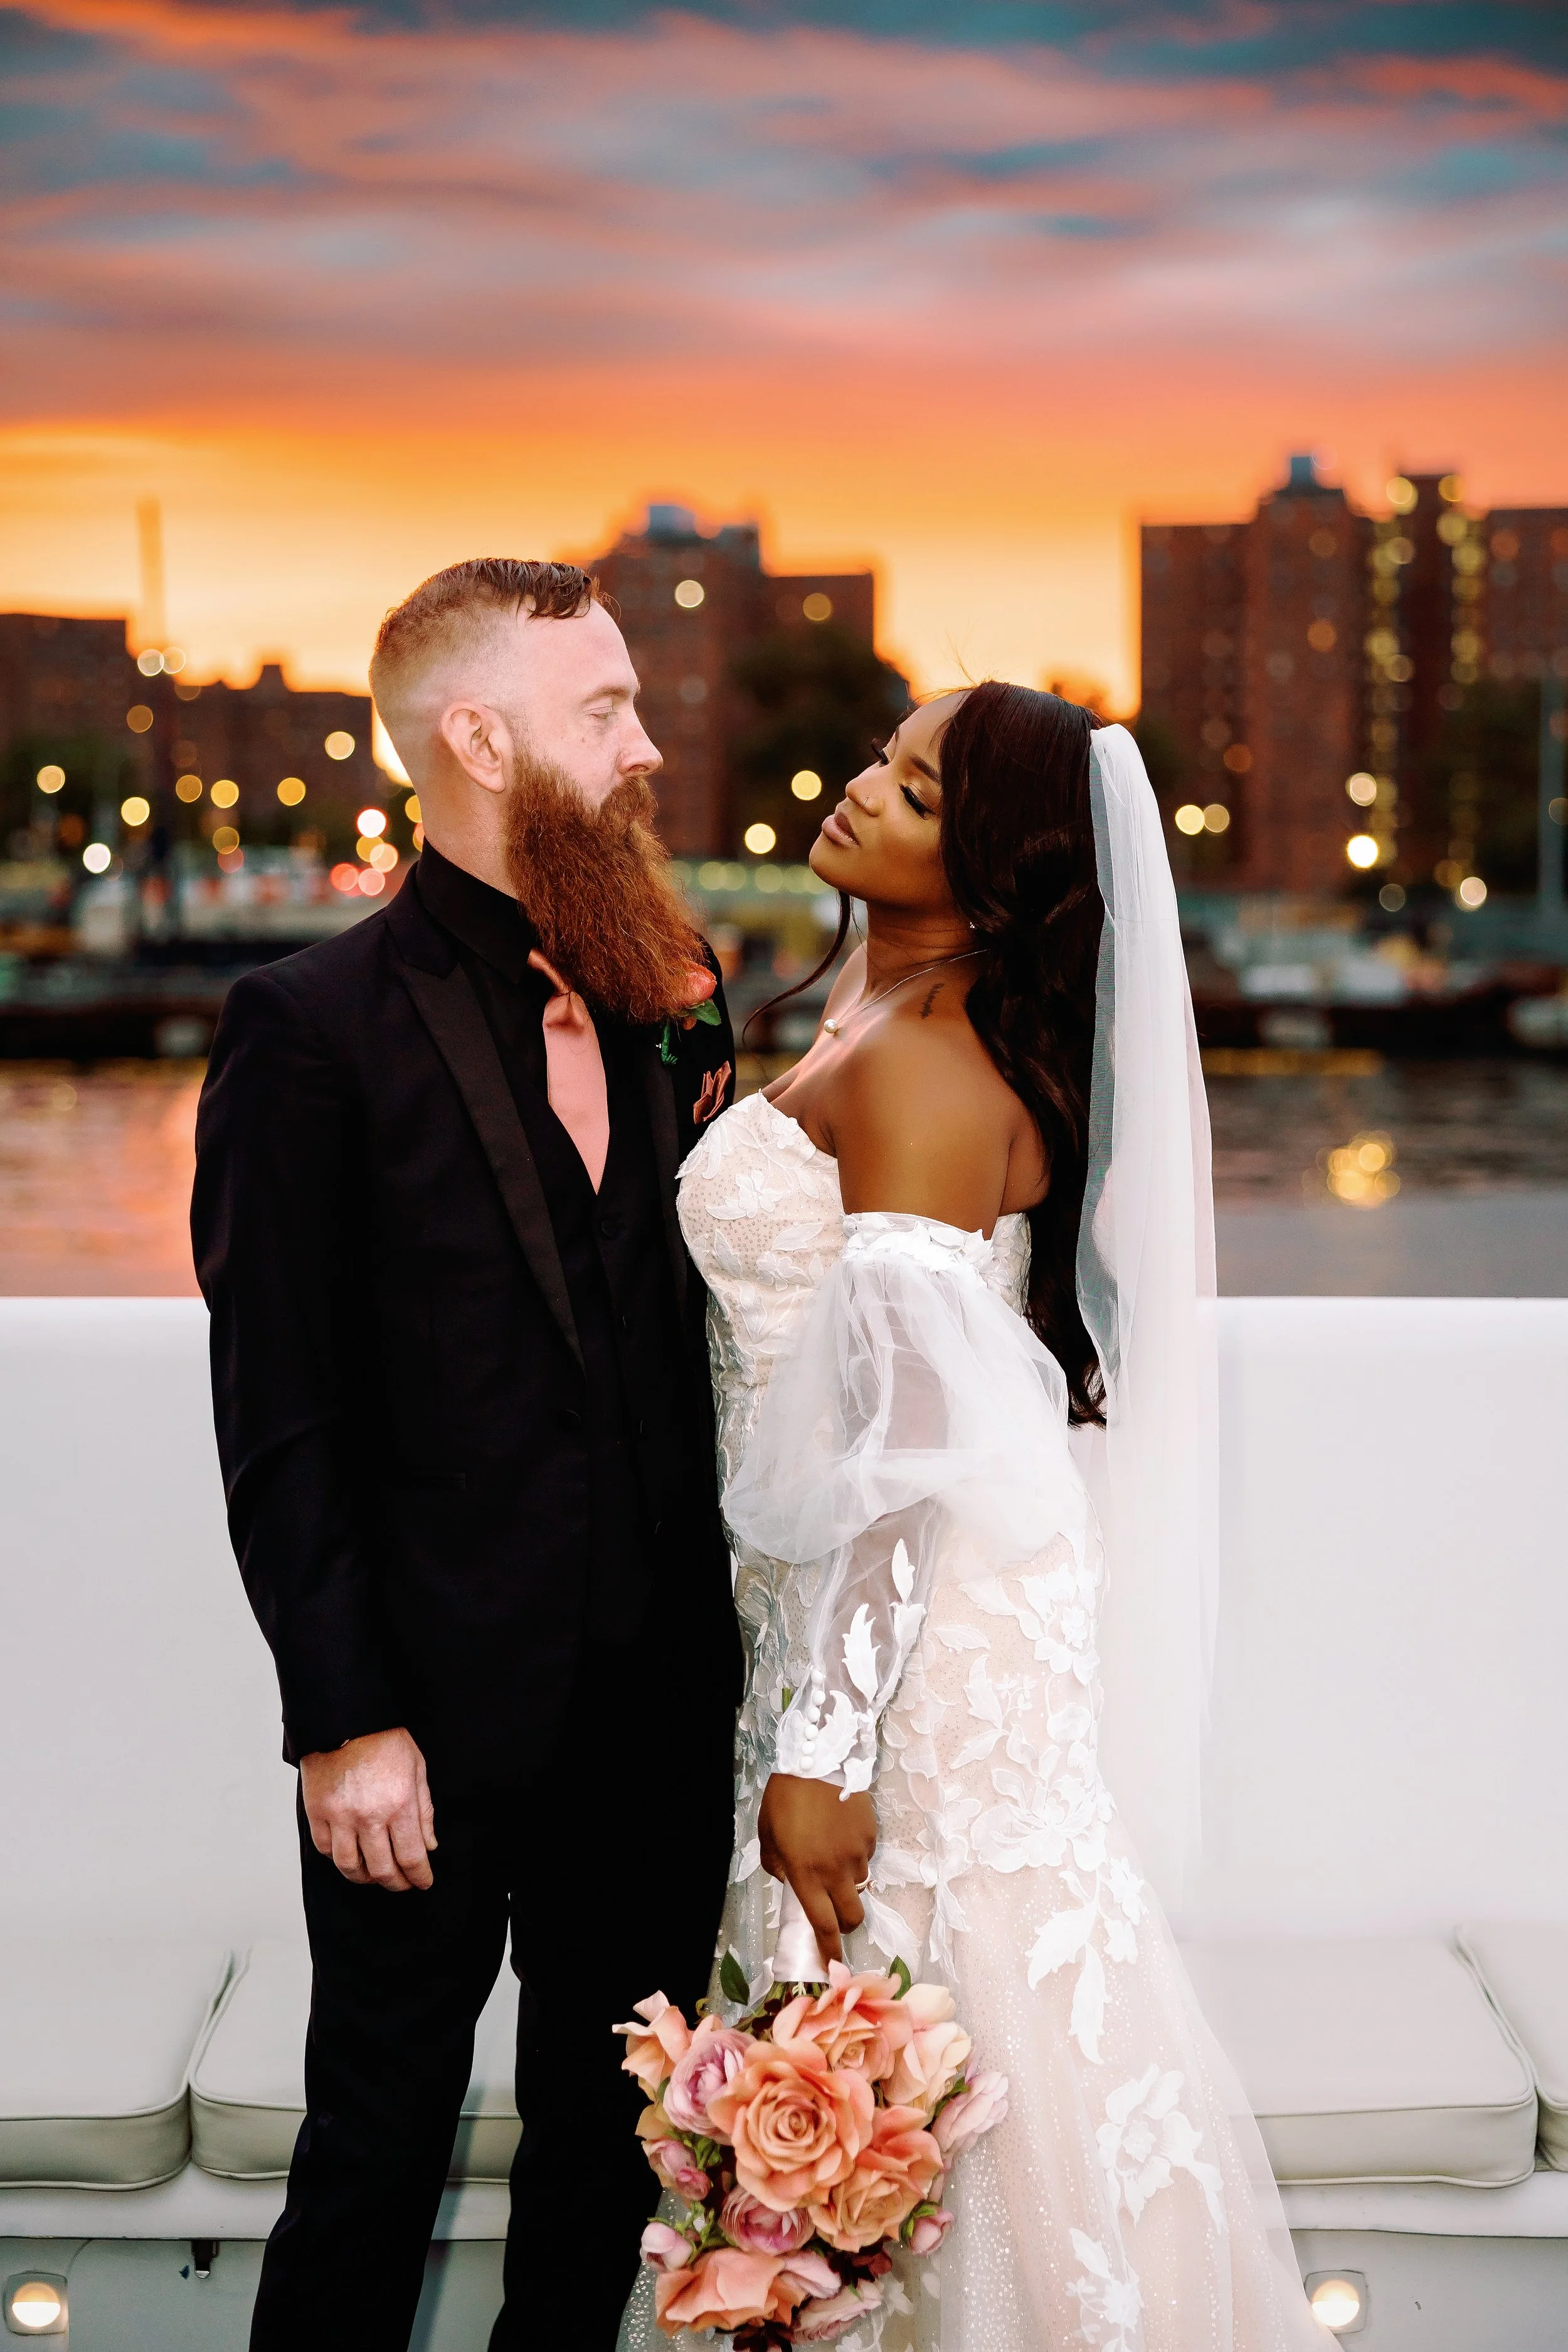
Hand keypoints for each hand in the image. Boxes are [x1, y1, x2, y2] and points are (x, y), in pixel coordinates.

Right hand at [299, 1727, 436, 1891]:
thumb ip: (424, 1811)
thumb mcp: (417, 1769)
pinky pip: (325, 1849)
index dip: (419, 1876)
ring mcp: (339, 1816)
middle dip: (396, 1883)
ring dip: (365, 1878)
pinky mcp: (317, 1812)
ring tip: (374, 1876)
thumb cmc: (384, 1739)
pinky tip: (350, 1856)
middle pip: (382, 1869)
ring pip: (350, 1867)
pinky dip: (338, 1859)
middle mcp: (369, 1815)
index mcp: (399, 1804)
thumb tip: (429, 1846)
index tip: (422, 1882)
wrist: (345, 1718)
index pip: (411, 1857)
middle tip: (402, 1884)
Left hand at [758, 1773, 876, 1965]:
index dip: (829, 1949)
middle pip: (851, 1916)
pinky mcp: (871, 1835)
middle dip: (845, 1924)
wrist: (817, 1758)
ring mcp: (857, 1853)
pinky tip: (841, 1834)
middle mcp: (836, 1871)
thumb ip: (779, 1866)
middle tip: (835, 1914)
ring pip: (860, 1886)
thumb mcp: (768, 1837)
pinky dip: (854, 1856)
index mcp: (806, 1874)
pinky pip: (865, 1857)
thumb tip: (792, 1881)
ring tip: (832, 1859)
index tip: (832, 1965)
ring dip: (848, 1885)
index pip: (823, 1925)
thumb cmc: (784, 1799)